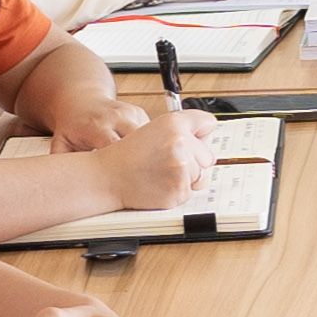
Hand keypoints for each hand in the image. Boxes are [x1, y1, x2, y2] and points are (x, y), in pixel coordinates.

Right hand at [95, 97, 206, 212]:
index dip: (201, 134)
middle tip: (165, 162)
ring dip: (184, 179)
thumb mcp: (154, 130)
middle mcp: (180, 142)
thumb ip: (182, 131)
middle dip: (193, 162)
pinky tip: (158, 185)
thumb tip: (206, 141)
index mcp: (174, 123)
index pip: (208, 123)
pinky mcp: (178, 189)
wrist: (107, 177)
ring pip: (199, 176)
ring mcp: (180, 166)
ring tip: (159, 173)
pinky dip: (175, 192)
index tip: (195, 139)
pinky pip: (188, 193)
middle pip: (207, 156)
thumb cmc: (128, 155)